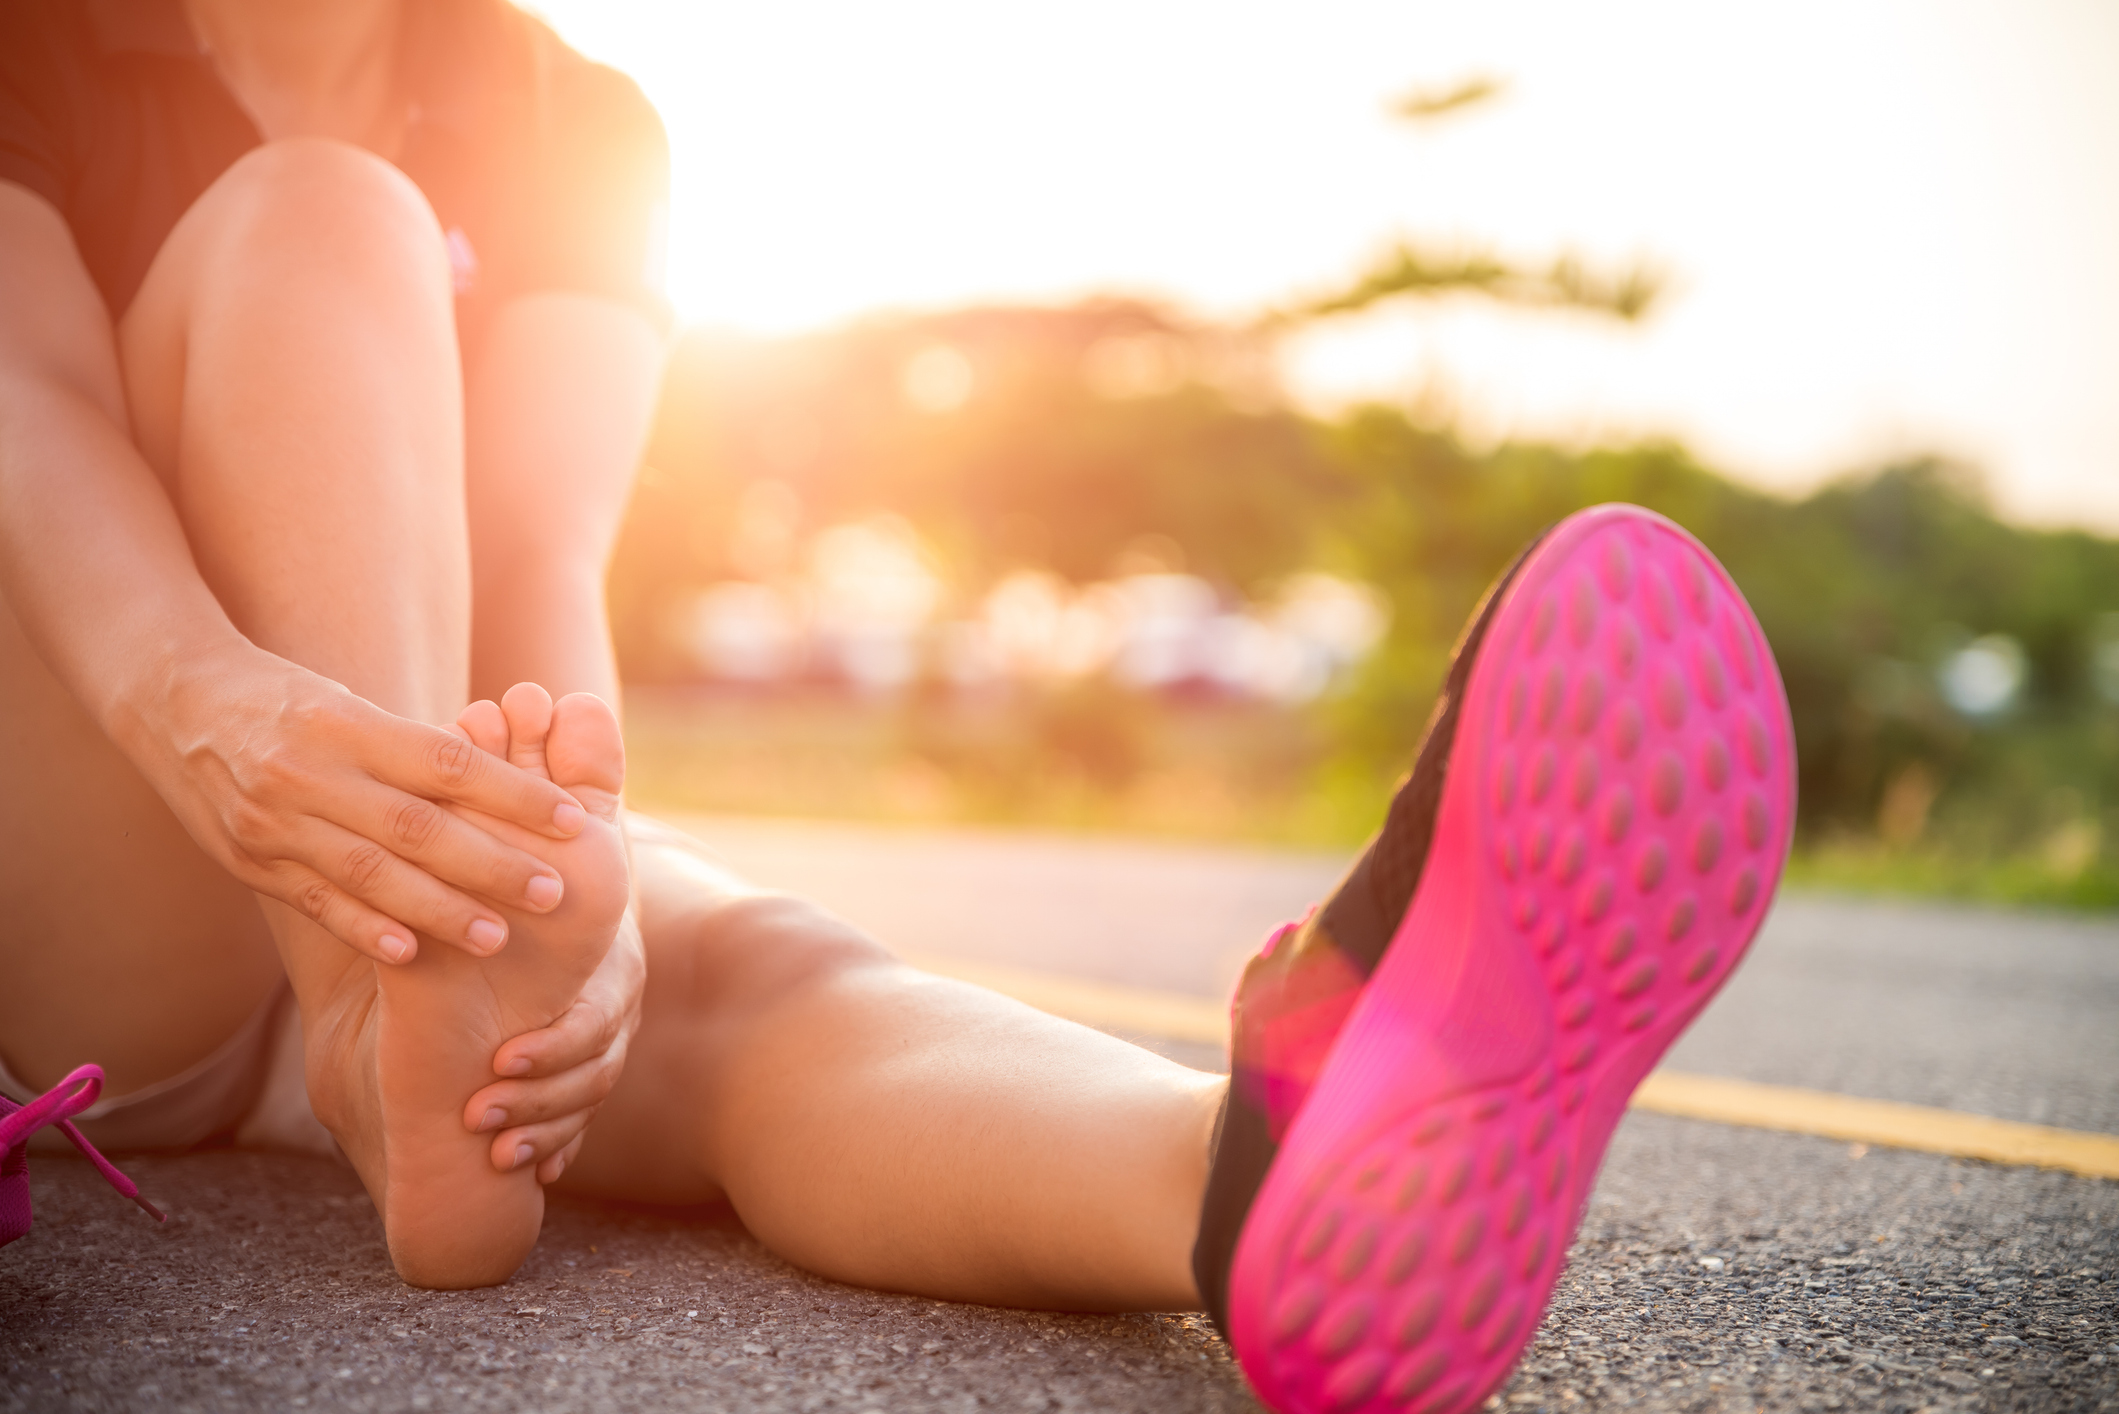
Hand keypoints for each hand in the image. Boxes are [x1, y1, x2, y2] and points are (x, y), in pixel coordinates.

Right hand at [133, 641, 588, 964]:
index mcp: (348, 725)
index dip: (514, 794)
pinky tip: (412, 953)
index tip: (573, 820)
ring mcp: (276, 822)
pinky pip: (317, 902)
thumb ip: (412, 749)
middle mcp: (312, 775)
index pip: (447, 764)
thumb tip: (502, 782)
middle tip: (554, 892)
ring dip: (439, 910)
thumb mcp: (351, 706)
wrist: (173, 701)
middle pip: (417, 828)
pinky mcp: (252, 862)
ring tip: (496, 936)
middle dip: (491, 864)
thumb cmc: (288, 700)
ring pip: (371, 873)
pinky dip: (366, 930)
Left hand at [462, 906, 645, 1182]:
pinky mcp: (593, 1070)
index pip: (593, 1024)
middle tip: (476, 1116)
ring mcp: (612, 1046)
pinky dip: (561, 1146)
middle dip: (537, 1102)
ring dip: (546, 1134)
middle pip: (596, 1072)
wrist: (566, 900)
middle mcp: (621, 1012)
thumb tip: (429, 916)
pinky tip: (539, 1174)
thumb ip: (492, 912)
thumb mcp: (523, 899)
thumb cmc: (530, 899)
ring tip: (498, 1157)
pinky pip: (586, 1120)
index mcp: (612, 969)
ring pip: (591, 1102)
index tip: (497, 1062)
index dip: (550, 1050)